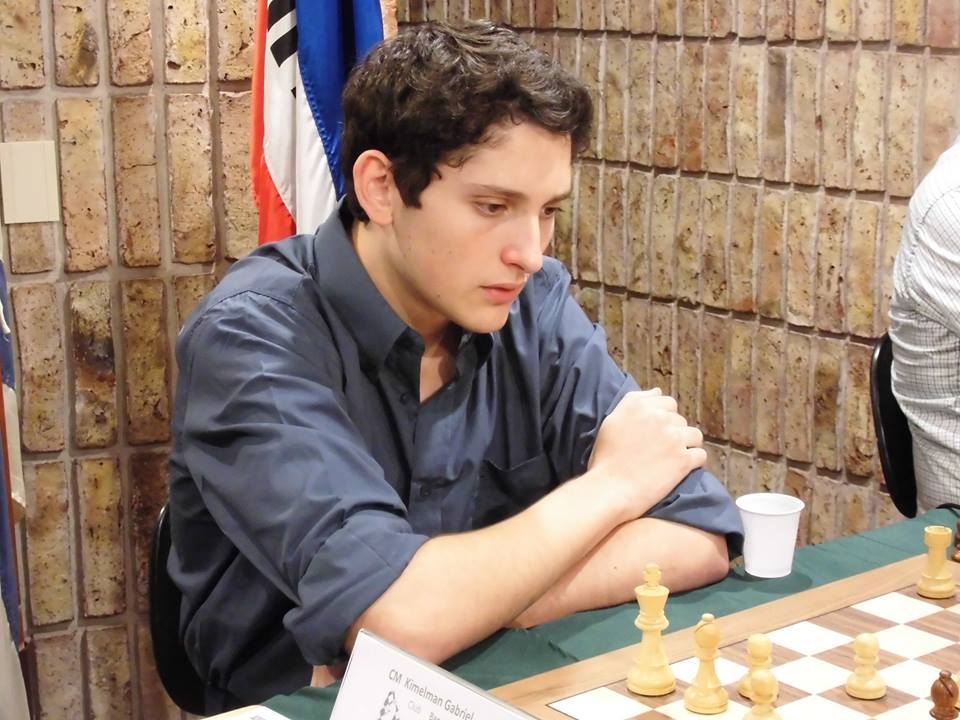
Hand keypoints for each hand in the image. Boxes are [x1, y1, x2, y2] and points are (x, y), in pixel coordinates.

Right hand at [587, 388, 705, 522]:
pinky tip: (680, 470)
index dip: (664, 418)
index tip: (656, 433)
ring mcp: (673, 437)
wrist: (610, 489)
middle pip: (680, 419)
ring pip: (694, 435)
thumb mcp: (612, 422)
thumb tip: (657, 391)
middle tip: (660, 450)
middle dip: (674, 432)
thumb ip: (634, 402)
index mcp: (638, 405)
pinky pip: (700, 455)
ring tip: (672, 459)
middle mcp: (658, 416)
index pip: (666, 402)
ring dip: (687, 446)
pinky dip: (693, 462)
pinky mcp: (684, 459)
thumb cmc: (606, 459)